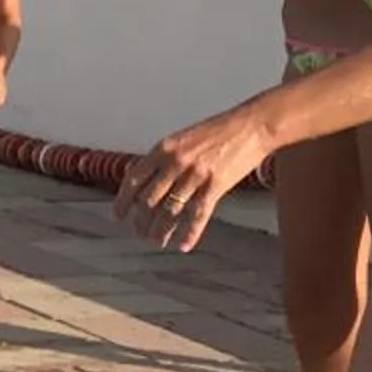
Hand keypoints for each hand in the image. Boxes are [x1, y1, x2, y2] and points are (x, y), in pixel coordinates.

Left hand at [116, 105, 273, 252]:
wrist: (253, 125)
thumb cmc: (218, 131)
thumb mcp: (181, 138)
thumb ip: (161, 157)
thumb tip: (139, 174)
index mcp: (163, 149)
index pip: (134, 180)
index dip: (123, 201)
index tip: (118, 215)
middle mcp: (175, 163)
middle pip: (149, 199)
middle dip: (142, 220)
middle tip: (139, 232)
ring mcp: (196, 175)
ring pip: (171, 210)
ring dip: (161, 230)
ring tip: (156, 241)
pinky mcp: (216, 186)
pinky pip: (198, 215)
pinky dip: (190, 233)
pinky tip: (183, 245)